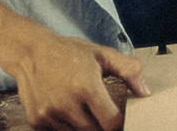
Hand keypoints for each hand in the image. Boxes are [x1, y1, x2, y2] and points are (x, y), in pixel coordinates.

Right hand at [3, 30, 146, 130]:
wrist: (31, 52)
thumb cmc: (70, 52)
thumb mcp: (103, 55)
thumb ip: (129, 70)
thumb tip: (145, 91)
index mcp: (87, 87)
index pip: (110, 123)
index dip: (119, 124)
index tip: (120, 119)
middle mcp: (66, 104)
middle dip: (101, 125)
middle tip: (102, 112)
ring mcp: (49, 114)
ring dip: (83, 125)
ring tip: (82, 107)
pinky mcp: (36, 120)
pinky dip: (65, 126)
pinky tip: (66, 109)